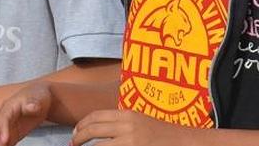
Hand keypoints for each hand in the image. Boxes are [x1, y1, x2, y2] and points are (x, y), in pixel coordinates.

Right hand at [0, 83, 51, 145]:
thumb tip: (31, 106)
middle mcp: (5, 117)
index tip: (4, 140)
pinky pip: (7, 143)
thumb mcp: (37, 97)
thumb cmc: (37, 96)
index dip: (3, 129)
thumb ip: (33, 102)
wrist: (39, 97)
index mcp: (9, 106)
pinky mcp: (12, 134)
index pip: (3, 118)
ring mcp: (8, 126)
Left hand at [71, 109, 191, 145]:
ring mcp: (131, 142)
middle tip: (72, 145)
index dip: (81, 125)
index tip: (74, 133)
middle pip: (93, 130)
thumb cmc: (162, 134)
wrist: (185, 142)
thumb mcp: (140, 122)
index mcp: (127, 115)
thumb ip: (121, 124)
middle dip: (78, 138)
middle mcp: (128, 127)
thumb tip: (99, 130)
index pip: (95, 116)